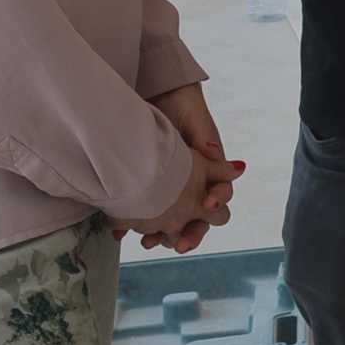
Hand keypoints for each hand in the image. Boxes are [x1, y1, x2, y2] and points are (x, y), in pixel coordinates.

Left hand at [136, 83, 243, 251]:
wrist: (158, 98)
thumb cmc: (183, 107)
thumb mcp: (194, 119)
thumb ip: (203, 136)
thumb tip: (213, 151)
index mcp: (212, 168)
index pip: (222, 192)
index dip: (218, 201)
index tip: (208, 204)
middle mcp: (195, 184)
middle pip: (200, 217)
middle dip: (193, 233)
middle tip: (182, 245)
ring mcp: (174, 190)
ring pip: (174, 221)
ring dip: (164, 235)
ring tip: (149, 243)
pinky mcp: (151, 190)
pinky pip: (147, 214)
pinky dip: (136, 226)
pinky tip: (122, 233)